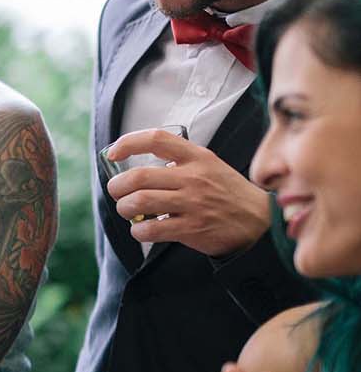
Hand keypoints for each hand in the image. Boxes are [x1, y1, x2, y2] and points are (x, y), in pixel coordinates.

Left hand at [106, 129, 270, 256]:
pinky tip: (141, 230)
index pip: (156, 139)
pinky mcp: (191, 228)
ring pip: (139, 202)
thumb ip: (179, 162)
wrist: (258, 220)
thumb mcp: (209, 165)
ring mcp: (192, 203)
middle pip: (138, 177)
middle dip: (117, 186)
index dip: (128, 143)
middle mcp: (193, 177)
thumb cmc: (226, 192)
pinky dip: (138, 231)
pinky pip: (151, 229)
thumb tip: (137, 167)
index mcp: (196, 157)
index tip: (113, 154)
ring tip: (127, 211)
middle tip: (117, 192)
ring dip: (124, 208)